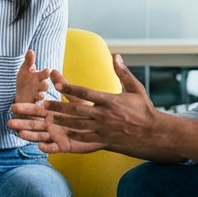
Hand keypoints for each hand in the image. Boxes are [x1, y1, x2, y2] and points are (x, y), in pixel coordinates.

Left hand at [8, 55, 157, 152]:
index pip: (86, 93)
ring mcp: (103, 129)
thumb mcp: (136, 89)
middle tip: (43, 103)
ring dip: (61, 122)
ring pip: (77, 126)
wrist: (154, 134)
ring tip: (47, 118)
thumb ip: (123, 72)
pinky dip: (71, 137)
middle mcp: (104, 115)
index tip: (57, 84)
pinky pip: (84, 139)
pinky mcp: (104, 141)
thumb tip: (115, 55)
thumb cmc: (145, 110)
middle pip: (77, 110)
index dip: (71, 88)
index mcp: (111, 101)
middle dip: (59, 106)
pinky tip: (61, 135)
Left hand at [14, 49, 51, 105]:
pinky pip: (34, 104)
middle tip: (45, 84)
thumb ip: (28, 61)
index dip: (45, 73)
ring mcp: (37, 95)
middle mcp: (40, 86)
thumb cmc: (25, 80)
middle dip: (44, 84)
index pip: (44, 74)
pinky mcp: (32, 103)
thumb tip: (30, 50)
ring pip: (41, 95)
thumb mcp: (25, 70)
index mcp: (39, 77)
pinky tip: (31, 104)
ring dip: (40, 94)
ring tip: (39, 94)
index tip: (47, 70)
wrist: (21, 95)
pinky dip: (32, 104)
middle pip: (45, 85)